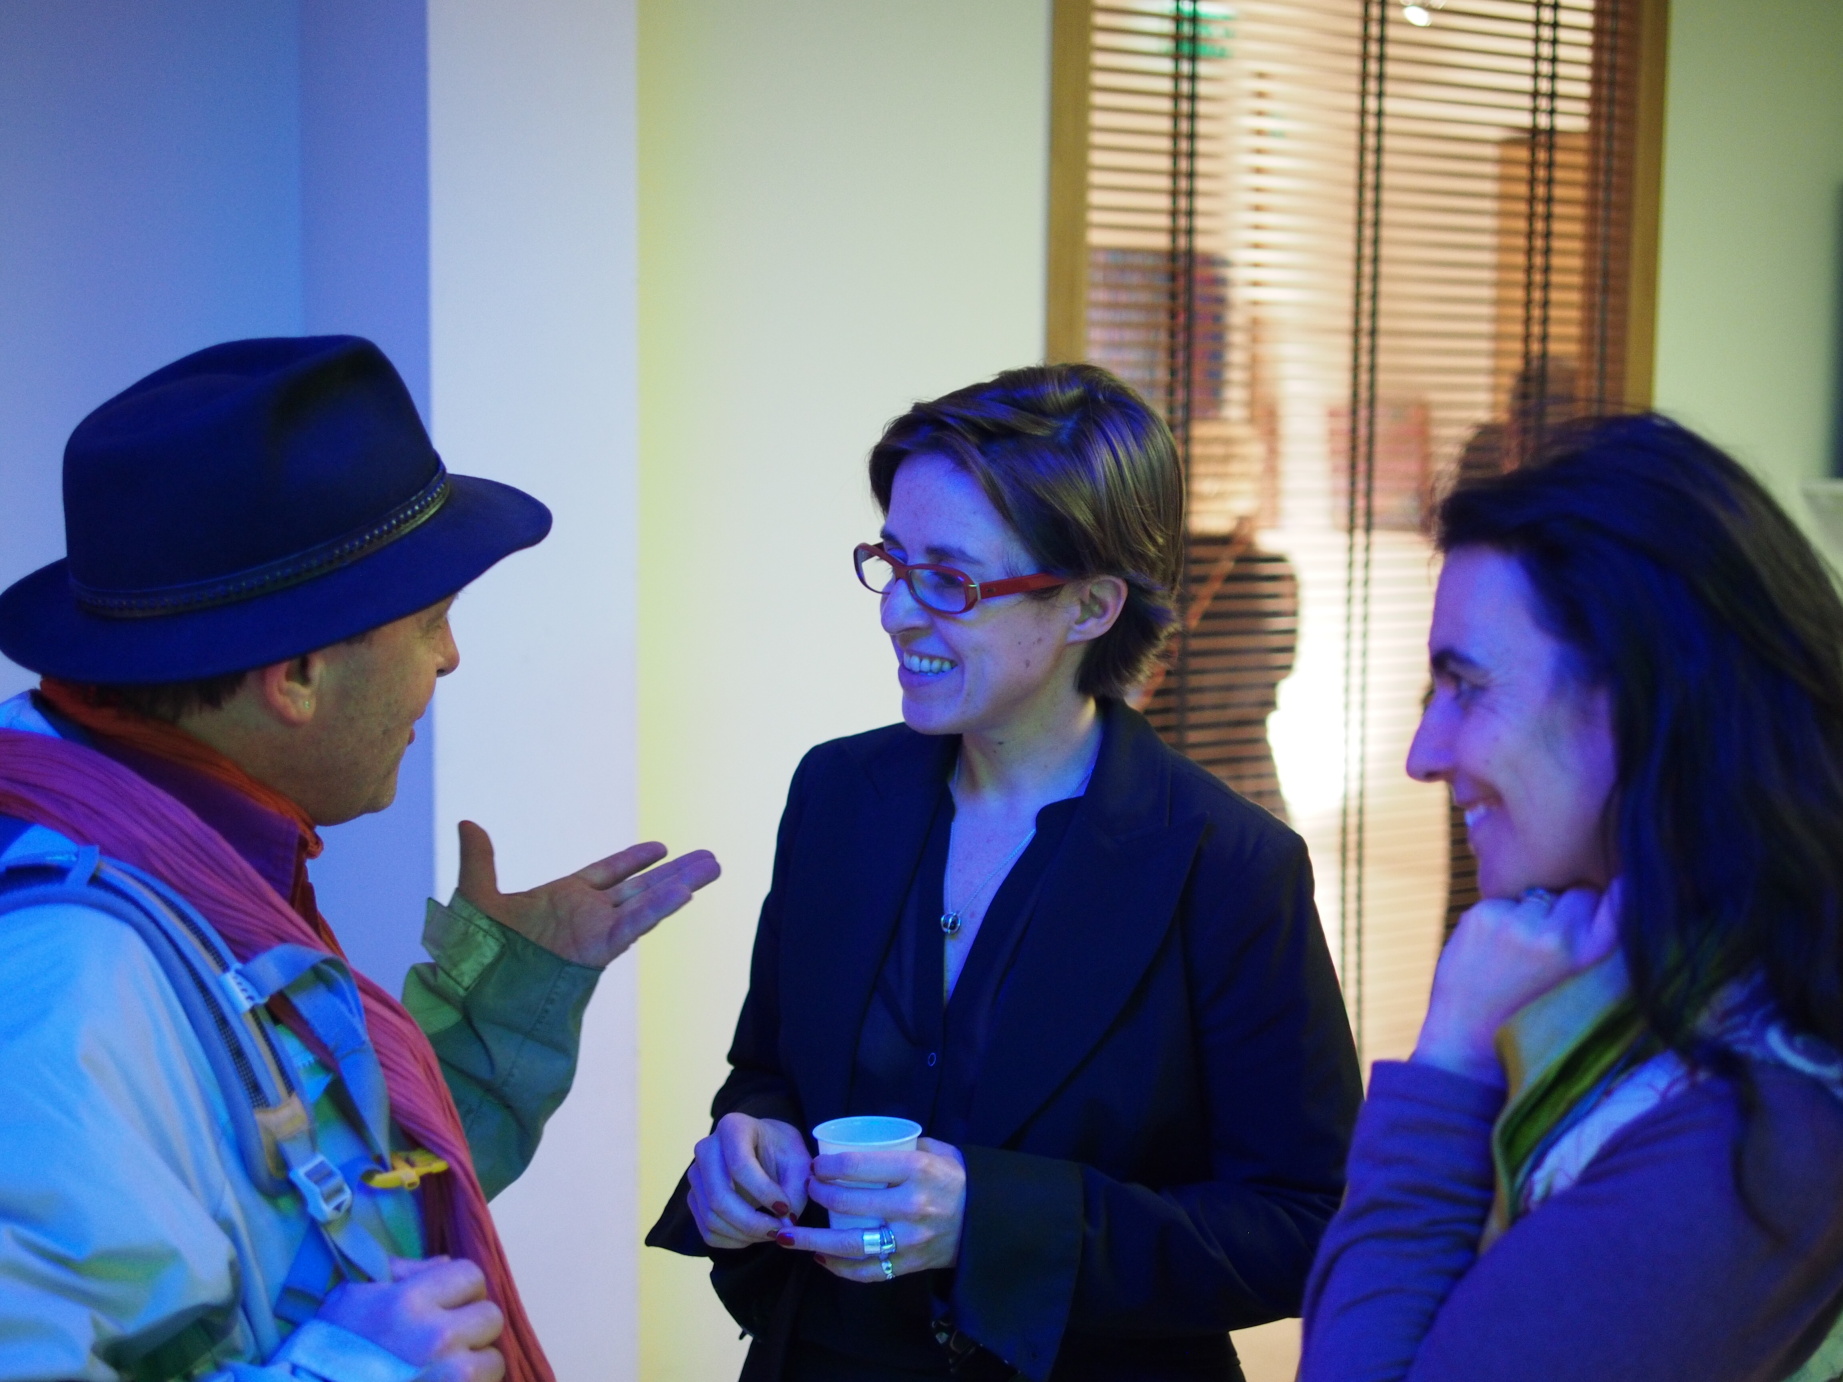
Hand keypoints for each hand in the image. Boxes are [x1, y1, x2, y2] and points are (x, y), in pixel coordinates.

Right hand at [318, 1256, 503, 1381]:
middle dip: (473, 1327)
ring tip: (446, 1371)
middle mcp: (438, 1336)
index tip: (446, 1305)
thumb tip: (443, 1263)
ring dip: (475, 1365)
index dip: (461, 1289)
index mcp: (411, 1301)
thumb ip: (400, 1272)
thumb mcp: (352, 1297)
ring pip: (494, 1360)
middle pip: (490, 1316)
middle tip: (449, 1341)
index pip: (472, 1276)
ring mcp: (450, 1376)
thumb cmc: (325, 1351)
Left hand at [456, 820, 719, 968]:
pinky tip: (686, 893)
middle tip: (710, 858)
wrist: (478, 996)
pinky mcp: (597, 948)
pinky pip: (633, 924)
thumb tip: (467, 823)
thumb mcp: (477, 898)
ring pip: (647, 902)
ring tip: (714, 866)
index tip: (661, 848)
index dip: (634, 860)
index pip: (608, 874)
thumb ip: (479, 861)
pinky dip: (659, 908)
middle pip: (641, 887)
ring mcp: (595, 931)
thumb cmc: (478, 957)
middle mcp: (587, 915)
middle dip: (676, 873)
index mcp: (565, 900)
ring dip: (681, 884)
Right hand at [687, 1113, 812, 1249]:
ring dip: (743, 1234)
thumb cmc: (783, 1152)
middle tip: (778, 1231)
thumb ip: (796, 1191)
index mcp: (732, 1128)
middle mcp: (706, 1148)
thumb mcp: (799, 1163)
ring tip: (770, 1233)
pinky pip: (706, 1230)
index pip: (740, 1165)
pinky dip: (732, 1241)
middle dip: (751, 1222)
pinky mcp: (694, 1197)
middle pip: (719, 1196)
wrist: (765, 1149)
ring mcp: (695, 1174)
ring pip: (711, 1217)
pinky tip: (753, 1235)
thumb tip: (784, 1224)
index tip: (786, 1209)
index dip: (764, 1193)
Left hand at [778, 1137, 966, 1281]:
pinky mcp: (908, 1264)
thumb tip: (861, 1141)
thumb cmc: (957, 1180)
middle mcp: (911, 1205)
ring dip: (813, 1240)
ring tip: (787, 1236)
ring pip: (850, 1243)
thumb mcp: (937, 1151)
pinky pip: (867, 1271)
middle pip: (848, 1202)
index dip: (828, 1165)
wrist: (986, 1223)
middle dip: (818, 1194)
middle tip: (807, 1189)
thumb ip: (902, 1145)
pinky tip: (820, 1257)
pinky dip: (839, 1267)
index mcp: (917, 1170)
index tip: (815, 1166)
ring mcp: (909, 1239)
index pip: (859, 1165)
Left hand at [1412, 880, 1620, 1086]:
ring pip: (1539, 898)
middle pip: (1580, 893)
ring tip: (1519, 962)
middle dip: (1569, 914)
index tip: (1609, 908)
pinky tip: (1492, 958)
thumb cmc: (1539, 1027)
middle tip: (1551, 954)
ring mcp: (1518, 926)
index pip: (1624, 894)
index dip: (1615, 898)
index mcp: (1598, 958)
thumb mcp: (1593, 996)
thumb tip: (1623, 891)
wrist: (1474, 1054)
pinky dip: (1499, 923)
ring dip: (1532, 918)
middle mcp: (1560, 937)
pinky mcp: (1483, 918)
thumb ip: (1605, 951)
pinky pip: (1502, 905)